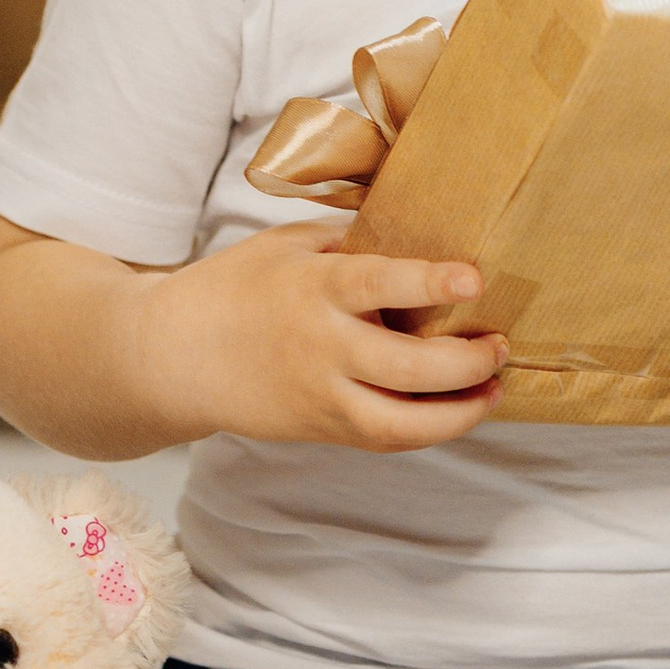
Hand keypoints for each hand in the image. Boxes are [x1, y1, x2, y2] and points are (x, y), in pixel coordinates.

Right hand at [133, 220, 503, 451]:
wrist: (170, 356)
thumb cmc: (232, 288)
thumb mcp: (285, 244)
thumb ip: (347, 241)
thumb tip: (415, 232)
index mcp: (311, 288)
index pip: (377, 284)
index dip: (429, 282)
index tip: (473, 279)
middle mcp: (319, 347)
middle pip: (405, 367)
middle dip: (466, 363)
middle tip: (499, 345)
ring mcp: (320, 396)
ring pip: (400, 423)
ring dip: (459, 413)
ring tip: (493, 389)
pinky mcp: (320, 428)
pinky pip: (385, 437)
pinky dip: (428, 428)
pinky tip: (457, 408)